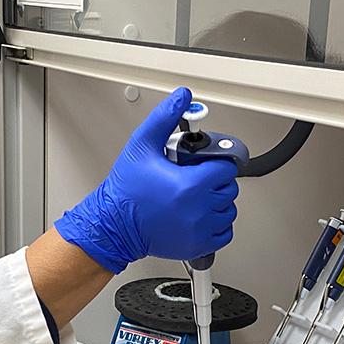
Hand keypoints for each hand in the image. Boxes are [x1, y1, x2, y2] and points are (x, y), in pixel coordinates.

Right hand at [54, 87, 239, 273]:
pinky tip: (199, 214)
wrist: (113, 225)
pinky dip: (217, 224)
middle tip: (196, 178)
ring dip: (217, 202)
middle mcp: (199, 210)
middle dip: (215, 180)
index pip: (226, 168)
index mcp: (190, 185)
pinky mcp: (198, 245)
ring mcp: (200, 230)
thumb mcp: (142, 145)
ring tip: (196, 196)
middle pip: (229, 188)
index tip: (204, 164)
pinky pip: (224, 232)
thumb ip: (164, 118)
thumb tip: (182, 98)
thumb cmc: (125, 191)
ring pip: (229, 210)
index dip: (216, 162)